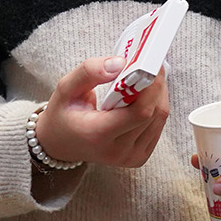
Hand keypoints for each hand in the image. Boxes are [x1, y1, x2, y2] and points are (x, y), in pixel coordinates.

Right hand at [34, 58, 170, 168]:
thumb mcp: (65, 88)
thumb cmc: (63, 114)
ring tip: (149, 76)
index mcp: (98, 135)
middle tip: (153, 64)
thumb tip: (121, 63)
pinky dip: (156, 105)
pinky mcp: (139, 157)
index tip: (152, 65)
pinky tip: (146, 93)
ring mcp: (130, 157)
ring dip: (159, 93)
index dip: (151, 87)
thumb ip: (89, 72)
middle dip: (156, 85)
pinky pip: (157, 125)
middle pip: (153, 113)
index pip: (139, 112)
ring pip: (159, 118)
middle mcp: (117, 151)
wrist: (60, 144)